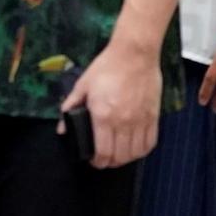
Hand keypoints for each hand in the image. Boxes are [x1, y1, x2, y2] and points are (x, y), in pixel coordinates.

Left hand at [61, 38, 160, 166]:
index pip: (102, 152)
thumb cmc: (107, 66)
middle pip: (119, 157)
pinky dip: (142, 150)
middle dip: (109, 162)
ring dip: (126, 158)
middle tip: (105, 158)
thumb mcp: (83, 85)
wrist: (134, 53)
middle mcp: (123, 122)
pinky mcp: (153, 115)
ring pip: (135, 153)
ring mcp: (140, 120)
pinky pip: (150, 142)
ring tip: (119, 154)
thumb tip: (62, 129)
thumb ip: (70, 107)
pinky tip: (135, 147)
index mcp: (103, 116)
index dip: (96, 162)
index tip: (93, 159)